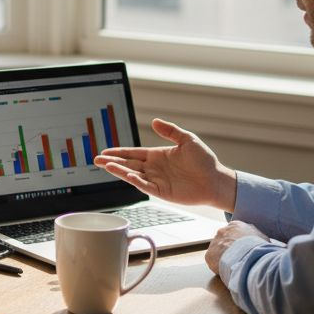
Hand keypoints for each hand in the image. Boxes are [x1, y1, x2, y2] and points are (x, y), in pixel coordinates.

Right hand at [94, 118, 236, 209]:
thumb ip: (170, 131)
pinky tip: (126, 175)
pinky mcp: (162, 192)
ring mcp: (157, 180)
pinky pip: (145, 186)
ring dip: (119, 171)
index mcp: (158, 155)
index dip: (119, 152)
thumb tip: (154, 121)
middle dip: (112, 162)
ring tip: (105, 166)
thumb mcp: (187, 140)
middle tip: (96, 159)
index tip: (105, 151)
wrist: (216, 180)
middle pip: (128, 164)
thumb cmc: (205, 160)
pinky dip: (135, 181)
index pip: (133, 153)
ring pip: (133, 175)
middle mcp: (154, 168)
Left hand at [204, 221, 268, 276]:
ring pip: (218, 251)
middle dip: (230, 250)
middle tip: (238, 260)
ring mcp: (214, 243)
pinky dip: (218, 267)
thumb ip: (258, 238)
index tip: (244, 251)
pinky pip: (213, 262)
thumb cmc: (257, 248)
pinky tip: (227, 271)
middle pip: (225, 241)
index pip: (235, 233)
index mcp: (235, 226)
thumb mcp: (263, 239)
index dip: (239, 243)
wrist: (247, 257)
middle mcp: (222, 231)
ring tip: (234, 267)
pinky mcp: (209, 255)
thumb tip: (263, 244)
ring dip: (224, 258)